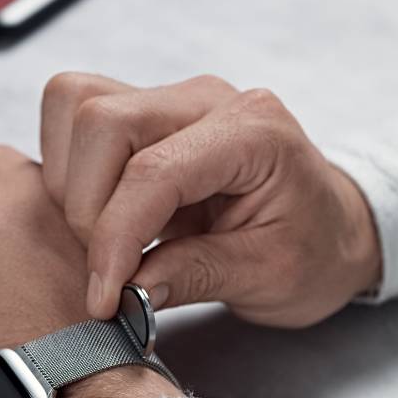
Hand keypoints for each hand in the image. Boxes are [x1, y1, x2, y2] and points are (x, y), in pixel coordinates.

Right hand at [40, 73, 381, 326]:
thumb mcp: (268, 277)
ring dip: (73, 183)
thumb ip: (195, 277)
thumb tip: (125, 290)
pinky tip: (103, 212)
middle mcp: (203, 100)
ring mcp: (167, 100)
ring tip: (107, 237)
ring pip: (74, 108)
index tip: (103, 297)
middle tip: (111, 267)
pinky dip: (70, 170)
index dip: (114, 239)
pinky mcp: (141, 115)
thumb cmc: (312, 249)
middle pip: (100, 121)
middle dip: (87, 207)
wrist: (327, 227)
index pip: (153, 172)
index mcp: (252, 130)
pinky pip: (73, 119)